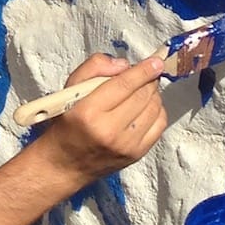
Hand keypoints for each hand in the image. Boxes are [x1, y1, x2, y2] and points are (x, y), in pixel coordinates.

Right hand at [40, 54, 166, 178]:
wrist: (65, 163)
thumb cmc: (66, 121)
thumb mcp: (71, 87)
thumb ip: (94, 67)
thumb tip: (124, 65)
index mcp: (89, 111)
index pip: (124, 84)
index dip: (143, 70)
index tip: (156, 61)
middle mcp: (110, 130)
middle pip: (142, 96)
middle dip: (149, 80)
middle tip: (147, 72)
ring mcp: (126, 145)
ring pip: (154, 110)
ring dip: (154, 94)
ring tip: (145, 89)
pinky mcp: (137, 155)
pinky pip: (159, 126)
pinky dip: (158, 111)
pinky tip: (147, 106)